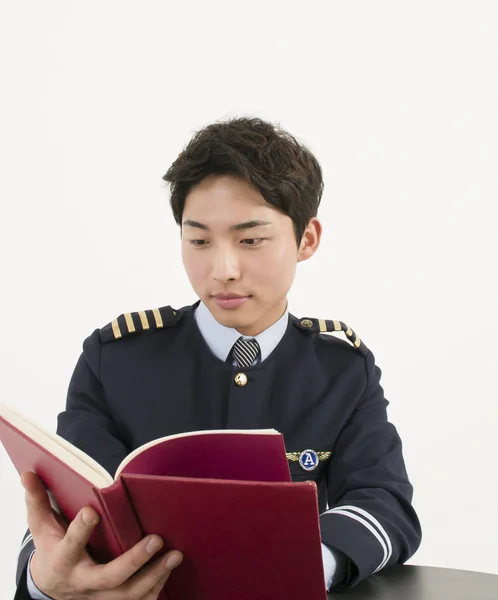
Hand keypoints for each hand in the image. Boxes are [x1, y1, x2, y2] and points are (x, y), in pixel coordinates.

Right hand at [22, 471, 182, 599]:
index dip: (80, 530)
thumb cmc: (52, 546)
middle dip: (134, 560)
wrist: (51, 585)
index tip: (92, 511)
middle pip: (109, 577)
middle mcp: (82, 582)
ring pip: (128, 594)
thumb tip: (28, 473)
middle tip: (156, 540)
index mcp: (63, 560)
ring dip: (154, 576)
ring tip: (174, 555)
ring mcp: (99, 597)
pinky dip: (155, 588)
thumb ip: (37, 500)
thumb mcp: (41, 525)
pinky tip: (169, 570)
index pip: (70, 547)